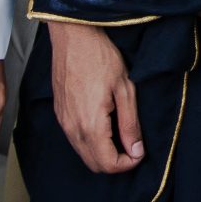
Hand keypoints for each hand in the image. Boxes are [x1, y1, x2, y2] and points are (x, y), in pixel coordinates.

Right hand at [48, 22, 143, 173]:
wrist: (74, 37)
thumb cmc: (100, 57)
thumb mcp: (125, 89)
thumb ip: (130, 124)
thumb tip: (136, 150)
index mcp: (91, 125)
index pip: (108, 164)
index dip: (127, 164)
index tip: (140, 152)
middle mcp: (73, 128)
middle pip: (94, 164)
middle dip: (116, 162)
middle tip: (133, 147)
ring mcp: (64, 122)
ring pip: (83, 154)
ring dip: (103, 153)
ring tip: (121, 136)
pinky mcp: (60, 114)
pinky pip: (75, 140)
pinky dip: (91, 143)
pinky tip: (105, 126)